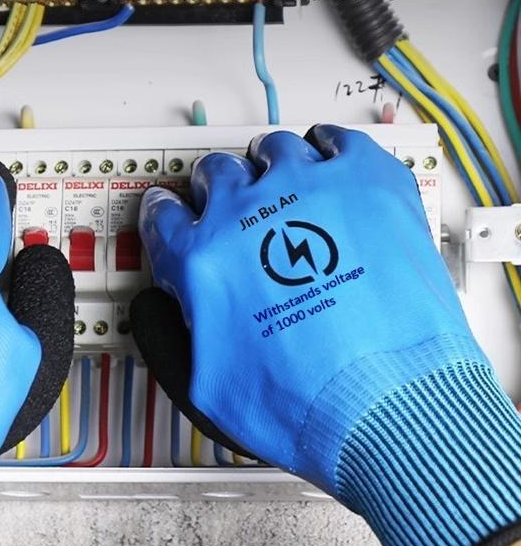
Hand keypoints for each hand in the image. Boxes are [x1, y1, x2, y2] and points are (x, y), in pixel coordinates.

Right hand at [132, 126, 520, 545]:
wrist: (391, 406)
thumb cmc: (306, 402)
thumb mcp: (204, 389)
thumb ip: (165, 338)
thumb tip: (154, 306)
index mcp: (203, 259)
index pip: (165, 214)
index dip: (166, 213)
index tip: (173, 210)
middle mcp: (248, 213)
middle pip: (215, 172)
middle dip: (215, 187)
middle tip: (231, 203)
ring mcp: (309, 189)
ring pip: (273, 148)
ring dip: (268, 164)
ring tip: (282, 181)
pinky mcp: (366, 184)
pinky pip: (337, 139)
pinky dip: (327, 145)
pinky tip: (329, 159)